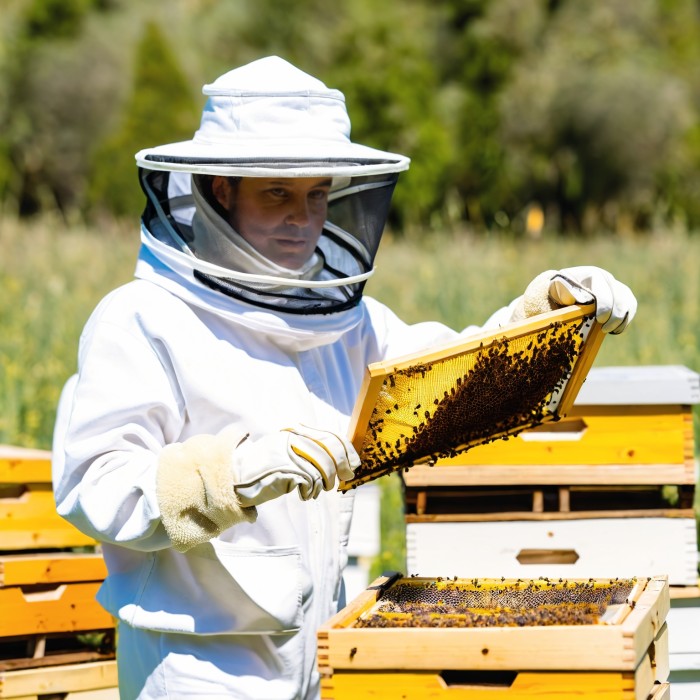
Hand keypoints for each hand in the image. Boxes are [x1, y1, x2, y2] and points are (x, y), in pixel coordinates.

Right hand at [231, 425, 359, 506]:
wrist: (235, 476)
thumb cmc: (266, 469)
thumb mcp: (289, 453)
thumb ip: (311, 452)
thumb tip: (344, 462)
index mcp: (296, 431)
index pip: (329, 436)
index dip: (347, 451)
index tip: (354, 464)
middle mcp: (292, 437)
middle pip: (329, 449)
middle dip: (341, 466)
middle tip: (343, 479)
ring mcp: (287, 451)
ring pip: (322, 467)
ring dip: (324, 483)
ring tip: (316, 490)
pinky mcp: (283, 468)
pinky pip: (309, 481)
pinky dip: (310, 491)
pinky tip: (303, 495)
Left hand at [549, 266, 636, 333]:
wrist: (566, 289)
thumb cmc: (560, 291)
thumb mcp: (558, 290)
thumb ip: (564, 293)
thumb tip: (573, 298)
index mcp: (592, 274)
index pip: (604, 290)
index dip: (605, 305)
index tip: (600, 319)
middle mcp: (607, 278)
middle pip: (620, 297)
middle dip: (614, 315)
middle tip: (605, 329)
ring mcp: (616, 286)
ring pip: (628, 302)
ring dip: (622, 319)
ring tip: (609, 330)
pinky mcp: (622, 296)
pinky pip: (630, 307)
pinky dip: (625, 319)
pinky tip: (615, 329)